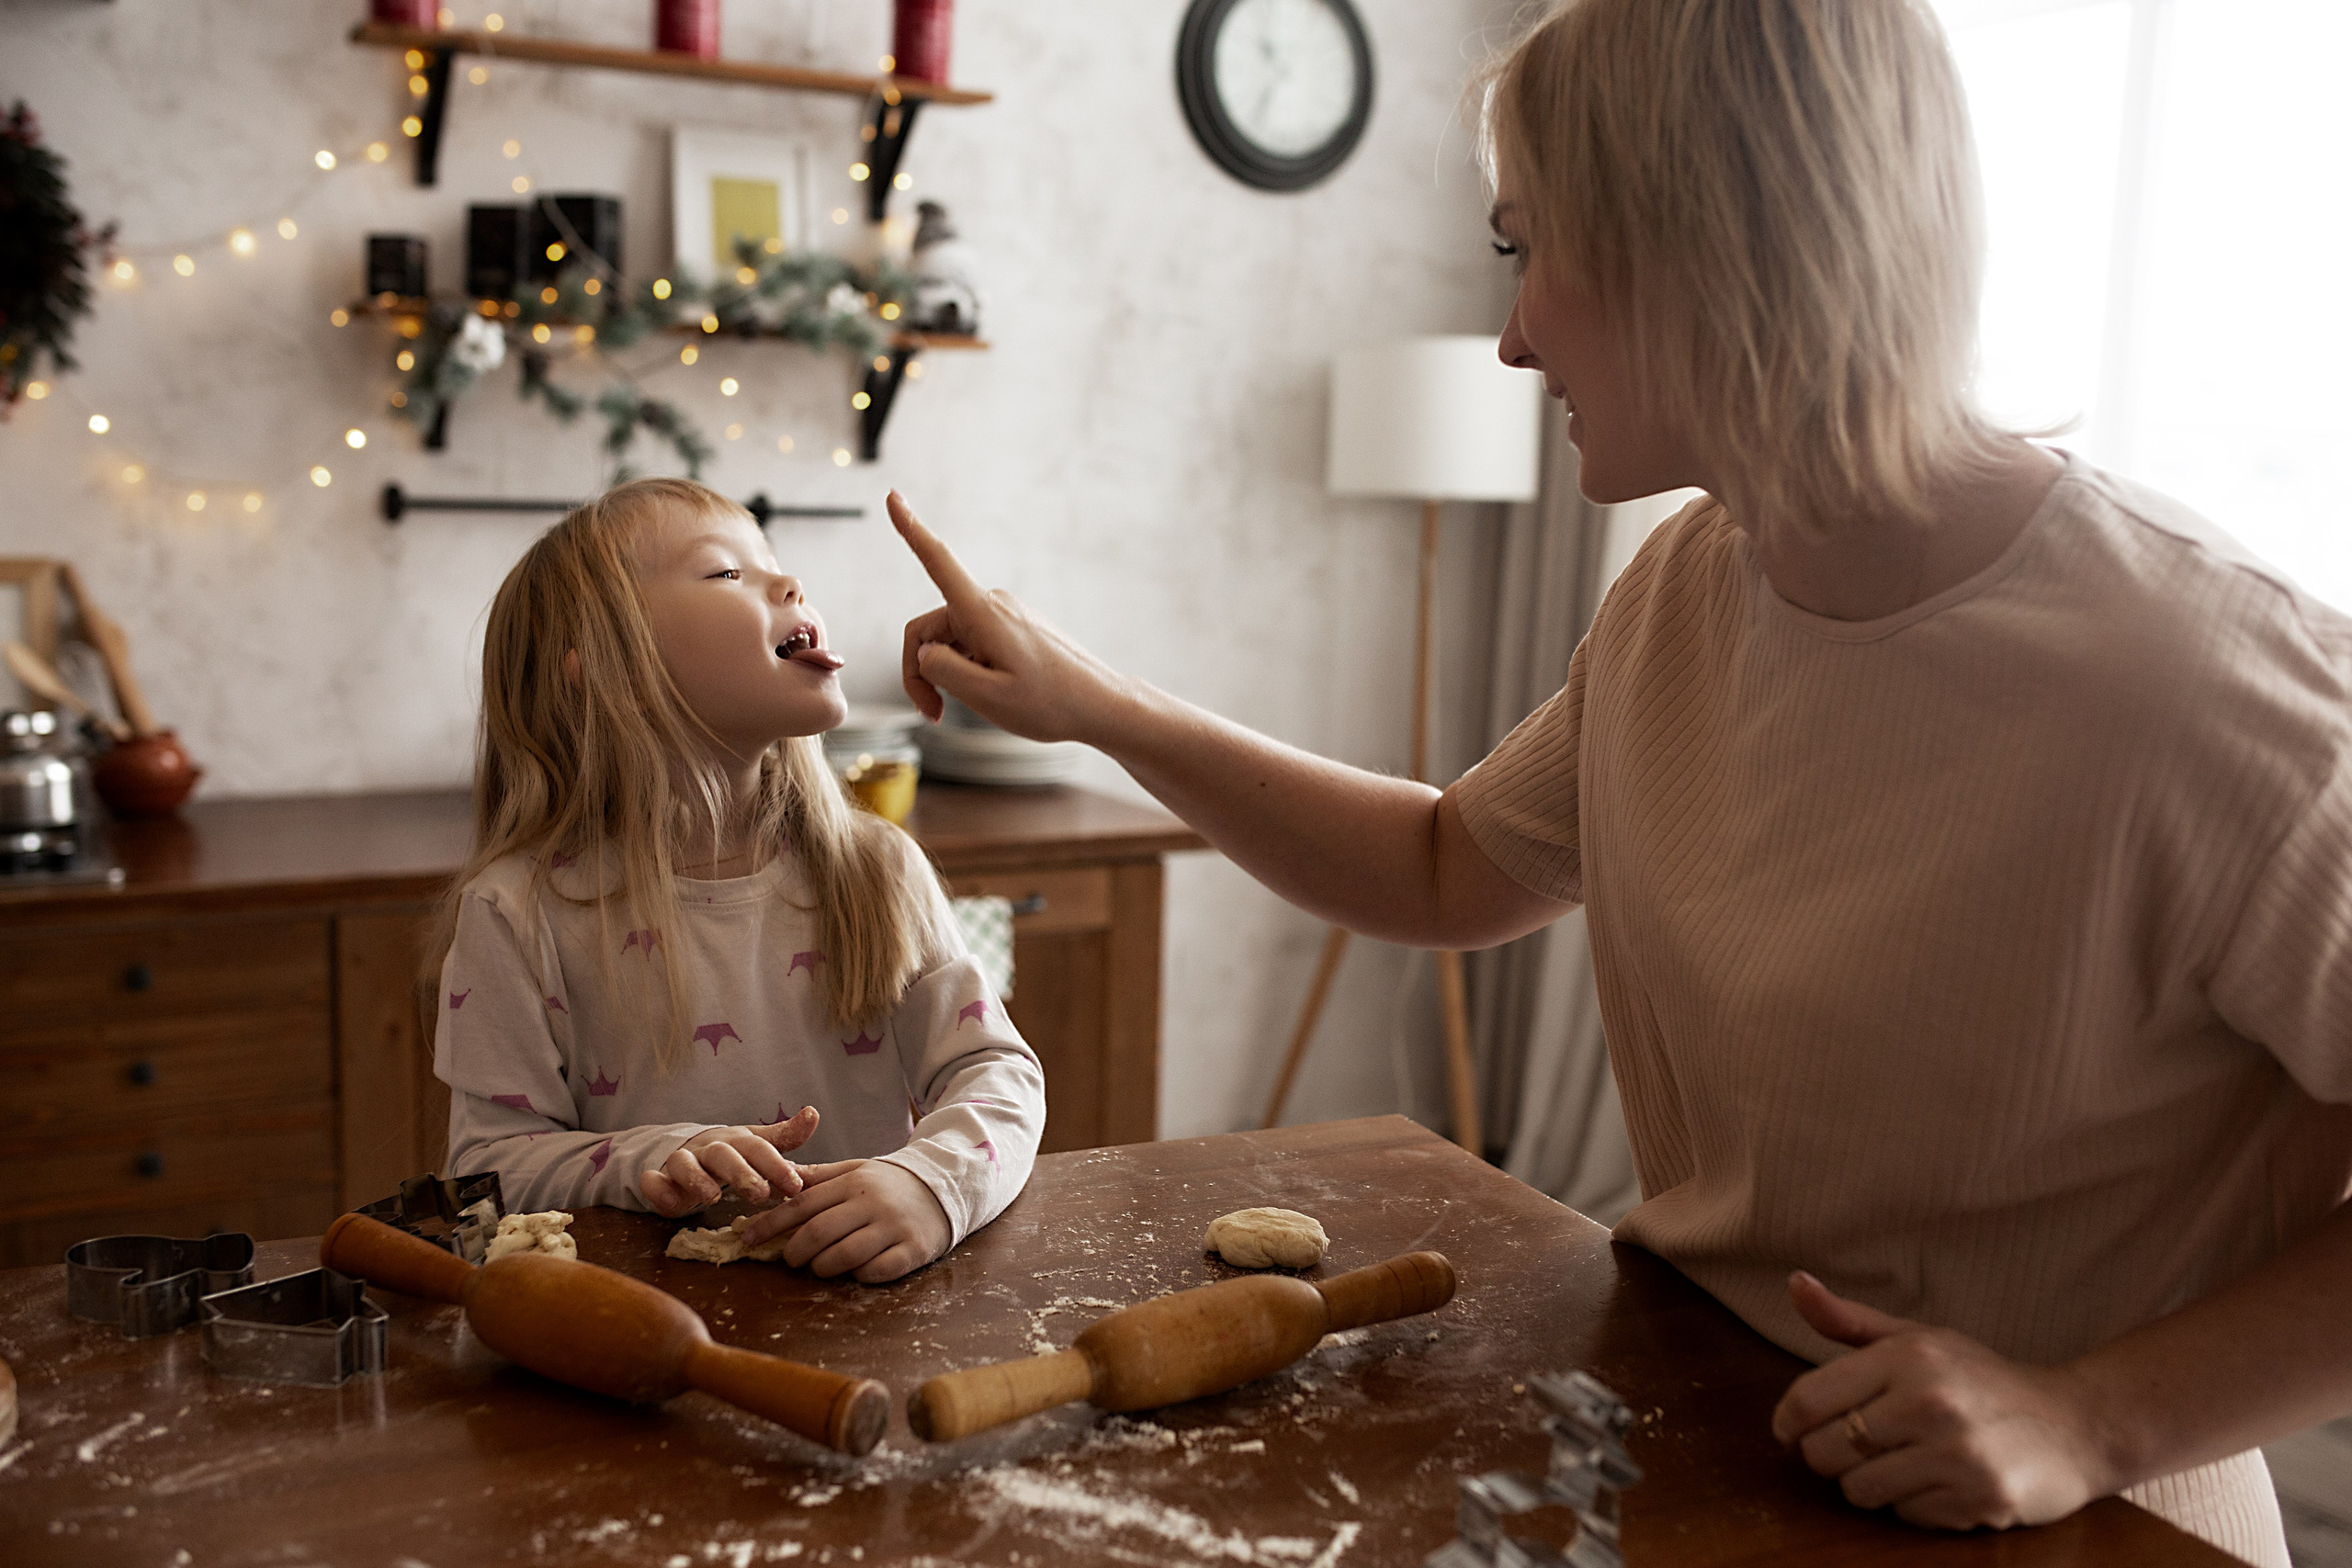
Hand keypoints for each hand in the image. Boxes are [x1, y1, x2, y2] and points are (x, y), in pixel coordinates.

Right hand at [638, 1106, 819, 1217]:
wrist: (690, 1154)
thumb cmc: (733, 1155)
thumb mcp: (759, 1145)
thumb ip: (785, 1136)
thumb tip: (813, 1114)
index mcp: (738, 1141)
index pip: (759, 1148)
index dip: (777, 1166)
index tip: (795, 1186)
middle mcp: (710, 1147)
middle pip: (724, 1154)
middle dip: (742, 1173)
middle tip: (761, 1194)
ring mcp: (683, 1161)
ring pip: (686, 1164)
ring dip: (698, 1179)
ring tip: (712, 1198)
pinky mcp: (660, 1178)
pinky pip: (652, 1180)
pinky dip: (657, 1189)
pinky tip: (669, 1202)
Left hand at [736, 1158, 951, 1283]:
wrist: (947, 1186)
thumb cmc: (891, 1183)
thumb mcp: (856, 1170)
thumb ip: (818, 1176)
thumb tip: (777, 1176)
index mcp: (853, 1181)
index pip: (802, 1203)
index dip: (772, 1223)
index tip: (748, 1238)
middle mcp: (872, 1202)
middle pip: (819, 1232)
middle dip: (795, 1251)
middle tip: (789, 1259)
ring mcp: (894, 1227)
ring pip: (845, 1255)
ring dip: (822, 1267)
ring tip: (818, 1267)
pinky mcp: (913, 1250)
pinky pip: (877, 1271)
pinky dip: (859, 1275)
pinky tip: (855, 1270)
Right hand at [890, 490, 1126, 742]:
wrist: (1102, 706)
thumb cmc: (1051, 704)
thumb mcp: (987, 697)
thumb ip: (944, 670)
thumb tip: (925, 652)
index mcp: (983, 613)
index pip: (938, 561)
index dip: (910, 529)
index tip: (892, 496)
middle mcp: (992, 604)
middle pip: (929, 630)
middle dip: (921, 671)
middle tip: (932, 714)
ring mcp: (1004, 615)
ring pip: (949, 640)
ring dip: (945, 674)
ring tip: (964, 708)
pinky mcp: (1013, 628)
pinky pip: (971, 644)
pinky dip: (965, 669)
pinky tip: (990, 693)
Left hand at [1771, 1271, 2119, 1529]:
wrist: (2076, 1425)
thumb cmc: (1983, 1380)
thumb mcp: (1918, 1339)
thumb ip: (1849, 1320)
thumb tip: (1794, 1284)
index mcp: (1907, 1356)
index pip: (1809, 1399)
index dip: (1788, 1422)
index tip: (1790, 1431)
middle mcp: (1929, 1402)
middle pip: (1825, 1452)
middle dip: (1830, 1455)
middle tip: (1860, 1447)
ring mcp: (1956, 1454)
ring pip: (1860, 1490)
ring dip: (1872, 1484)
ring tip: (1906, 1462)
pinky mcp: (1980, 1498)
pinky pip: (1907, 1516)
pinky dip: (1915, 1506)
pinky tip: (1943, 1482)